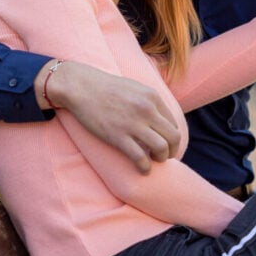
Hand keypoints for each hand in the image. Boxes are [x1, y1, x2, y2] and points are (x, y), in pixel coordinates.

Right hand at [37, 60, 181, 172]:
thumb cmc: (106, 88)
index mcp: (152, 97)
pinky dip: (145, 167)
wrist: (81, 87)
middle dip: (173, 150)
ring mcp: (133, 123)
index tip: (168, 145)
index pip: (174, 123)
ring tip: (155, 160)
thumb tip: (160, 118)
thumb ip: (149, 102)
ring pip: (161, 148)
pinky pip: (139, 157)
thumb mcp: (135, 88)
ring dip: (162, 158)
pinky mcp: (118, 136)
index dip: (173, 138)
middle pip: (173, 137)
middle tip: (166, 156)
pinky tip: (143, 169)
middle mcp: (147, 110)